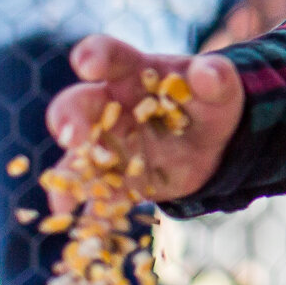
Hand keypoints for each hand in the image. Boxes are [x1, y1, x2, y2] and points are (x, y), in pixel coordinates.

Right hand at [45, 35, 245, 202]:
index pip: (109, 56)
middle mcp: (109, 108)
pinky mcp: (116, 181)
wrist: (217, 147)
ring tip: (63, 197)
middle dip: (68, 118)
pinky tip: (87, 229)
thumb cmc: (210, 104)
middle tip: (72, 137)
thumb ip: (216, 78)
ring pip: (77, 157)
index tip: (86, 63)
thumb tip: (207, 73)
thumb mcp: (222, 89)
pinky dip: (91, 213)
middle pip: (76, 105)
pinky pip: (97, 197)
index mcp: (133, 74)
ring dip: (69, 173)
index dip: (94, 55)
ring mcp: (108, 146)